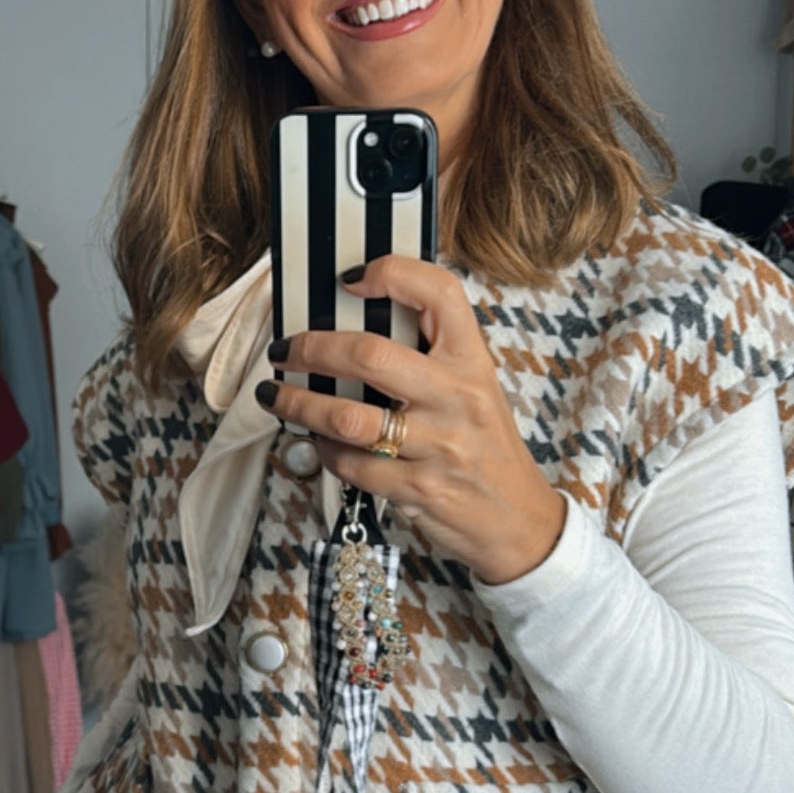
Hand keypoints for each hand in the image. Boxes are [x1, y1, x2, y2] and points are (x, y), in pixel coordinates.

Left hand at [257, 255, 564, 584]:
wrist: (518, 519)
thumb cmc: (486, 449)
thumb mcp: (476, 389)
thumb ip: (431, 359)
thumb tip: (354, 331)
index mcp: (472, 362)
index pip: (440, 294)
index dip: (394, 273)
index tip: (351, 279)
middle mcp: (457, 397)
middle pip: (371, 355)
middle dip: (312, 350)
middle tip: (284, 351)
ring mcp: (438, 445)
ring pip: (348, 417)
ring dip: (300, 404)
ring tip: (275, 395)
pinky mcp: (419, 488)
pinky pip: (353, 465)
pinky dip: (325, 451)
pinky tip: (318, 441)